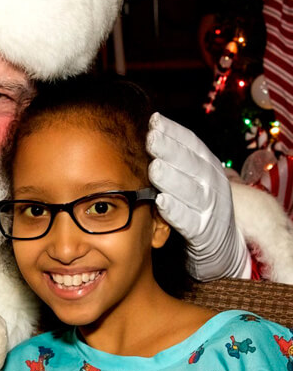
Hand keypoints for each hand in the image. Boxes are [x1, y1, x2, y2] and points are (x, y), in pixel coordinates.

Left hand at [146, 112, 250, 280]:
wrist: (222, 249)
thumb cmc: (197, 209)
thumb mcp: (192, 181)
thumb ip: (176, 162)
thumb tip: (148, 134)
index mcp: (209, 168)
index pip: (193, 145)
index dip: (174, 133)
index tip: (154, 120)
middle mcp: (213, 186)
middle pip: (192, 165)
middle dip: (172, 150)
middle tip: (151, 138)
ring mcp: (211, 210)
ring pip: (192, 192)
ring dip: (173, 178)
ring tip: (155, 168)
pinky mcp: (205, 235)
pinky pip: (190, 222)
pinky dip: (176, 211)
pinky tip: (162, 202)